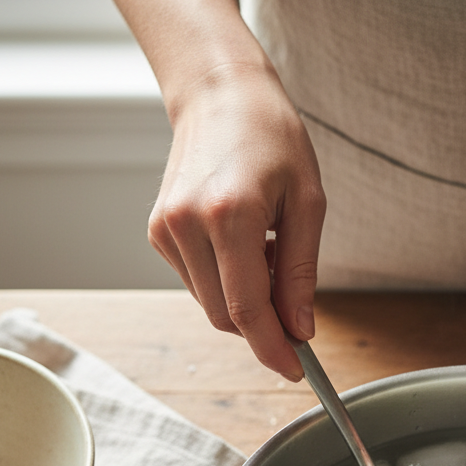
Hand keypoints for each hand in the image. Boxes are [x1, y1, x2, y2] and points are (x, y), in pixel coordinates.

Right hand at [149, 65, 325, 379]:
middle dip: (265, 326)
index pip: (248, 310)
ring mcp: (166, 229)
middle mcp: (187, 225)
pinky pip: (199, 283)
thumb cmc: (273, 140)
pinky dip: (227, 281)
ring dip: (246, 299)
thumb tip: (301, 330)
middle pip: (226, 316)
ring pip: (211, 305)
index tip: (295, 370)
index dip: (274, 348)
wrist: (220, 94)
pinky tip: (244, 243)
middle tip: (295, 300)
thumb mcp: (308, 204)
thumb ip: (300, 273)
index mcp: (230, 215)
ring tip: (268, 249)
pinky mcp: (157, 232)